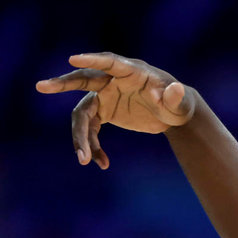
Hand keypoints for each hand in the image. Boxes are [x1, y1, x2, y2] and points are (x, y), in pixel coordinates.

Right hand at [35, 52, 195, 169]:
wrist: (172, 114)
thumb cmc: (178, 102)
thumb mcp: (181, 101)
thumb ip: (176, 96)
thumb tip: (173, 90)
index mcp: (131, 72)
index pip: (110, 62)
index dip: (92, 60)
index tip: (72, 59)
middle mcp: (112, 81)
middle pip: (83, 80)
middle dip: (63, 84)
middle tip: (42, 87)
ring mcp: (105, 96)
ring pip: (83, 114)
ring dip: (81, 137)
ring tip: (84, 159)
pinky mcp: (104, 112)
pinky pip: (91, 130)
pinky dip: (94, 146)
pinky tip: (102, 163)